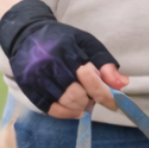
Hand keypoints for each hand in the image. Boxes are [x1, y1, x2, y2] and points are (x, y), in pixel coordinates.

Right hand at [0, 0, 127, 115]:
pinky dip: (65, 113)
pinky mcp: (28, 88)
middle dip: (89, 100)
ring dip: (79, 107)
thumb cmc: (62, 39)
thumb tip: (122, 84)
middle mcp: (49, 64)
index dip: (104, 94)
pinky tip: (74, 109)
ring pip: (64, 104)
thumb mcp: (86, 42)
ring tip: (84, 100)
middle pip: (76, 95)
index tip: (114, 102)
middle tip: (93, 97)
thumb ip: (105, 62)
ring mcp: (36, 77)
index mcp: (66, 50)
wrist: (26, 34)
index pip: (89, 79)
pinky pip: (50, 109)